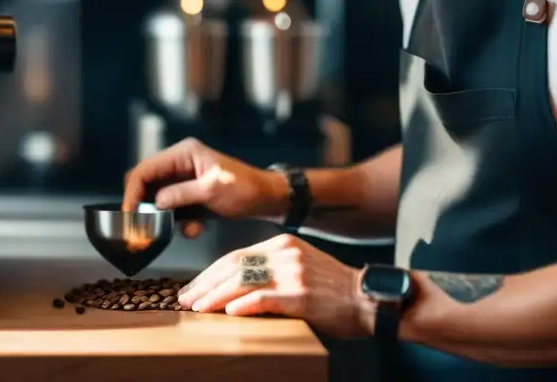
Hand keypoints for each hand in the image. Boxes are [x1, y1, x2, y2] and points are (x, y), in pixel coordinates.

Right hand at [122, 138, 286, 236]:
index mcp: (183, 153)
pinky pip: (173, 210)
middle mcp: (179, 164)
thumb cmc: (245, 188)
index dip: (133, 192)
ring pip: (158, 199)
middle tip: (141, 228)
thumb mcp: (213, 190)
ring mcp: (183, 180)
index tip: (129, 215)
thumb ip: (182, 195)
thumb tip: (156, 203)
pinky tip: (195, 229)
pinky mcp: (189, 196)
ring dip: (163, 217)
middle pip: (146, 183)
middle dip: (143, 206)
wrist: (268, 199)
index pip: (146, 169)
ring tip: (173, 231)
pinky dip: (180, 222)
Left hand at [177, 233, 373, 339]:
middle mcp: (285, 253)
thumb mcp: (300, 267)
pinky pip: (265, 298)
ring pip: (242, 281)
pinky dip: (243, 305)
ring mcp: (293, 272)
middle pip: (234, 266)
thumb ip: (271, 269)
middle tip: (186, 297)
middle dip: (206, 283)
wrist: (370, 300)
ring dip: (215, 296)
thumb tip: (234, 286)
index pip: (235, 255)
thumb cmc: (334, 290)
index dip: (210, 272)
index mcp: (283, 244)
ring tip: (197, 307)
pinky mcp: (301, 294)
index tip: (193, 286)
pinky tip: (228, 312)